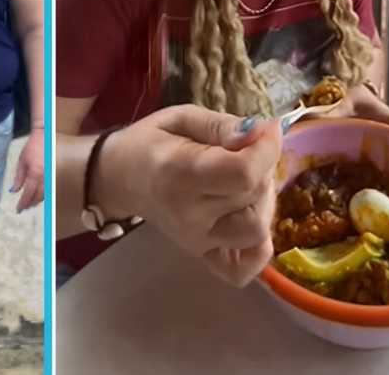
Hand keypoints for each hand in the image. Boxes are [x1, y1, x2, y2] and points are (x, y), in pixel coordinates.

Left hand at [10, 128, 44, 211]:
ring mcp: (52, 175)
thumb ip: (18, 178)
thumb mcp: (22, 162)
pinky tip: (40, 194)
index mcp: (35, 174)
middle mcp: (45, 177)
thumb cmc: (32, 147)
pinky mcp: (56, 173)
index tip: (19, 209)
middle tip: (25, 208)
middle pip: (39, 196)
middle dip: (31, 203)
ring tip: (31, 202)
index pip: (28, 194)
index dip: (23, 203)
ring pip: (46, 193)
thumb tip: (14, 191)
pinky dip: (44, 193)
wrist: (47, 137)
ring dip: (38, 200)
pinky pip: (51, 187)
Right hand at [95, 104, 281, 286]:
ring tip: (243, 182)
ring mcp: (197, 241)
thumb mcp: (183, 118)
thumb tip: (262, 132)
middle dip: (263, 166)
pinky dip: (257, 249)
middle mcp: (189, 215)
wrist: (121, 178)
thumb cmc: (153, 143)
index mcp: (181, 174)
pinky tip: (248, 218)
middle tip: (244, 152)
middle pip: (254, 195)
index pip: (244, 174)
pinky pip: (243, 269)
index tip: (265, 130)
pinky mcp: (203, 256)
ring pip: (257, 229)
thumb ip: (223, 126)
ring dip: (262, 202)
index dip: (267, 149)